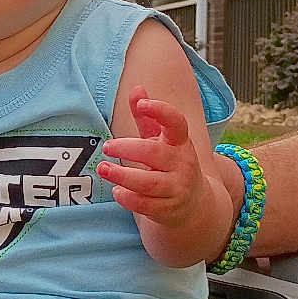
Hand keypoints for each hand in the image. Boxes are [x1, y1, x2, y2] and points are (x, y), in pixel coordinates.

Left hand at [97, 86, 206, 230]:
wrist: (194, 204)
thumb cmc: (170, 164)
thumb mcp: (161, 140)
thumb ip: (147, 117)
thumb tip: (137, 88)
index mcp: (180, 142)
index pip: (177, 123)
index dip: (161, 111)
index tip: (142, 105)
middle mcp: (182, 164)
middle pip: (154, 154)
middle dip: (128, 148)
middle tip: (106, 146)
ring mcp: (176, 188)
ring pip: (149, 183)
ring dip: (123, 176)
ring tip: (103, 169)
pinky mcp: (167, 209)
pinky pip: (145, 205)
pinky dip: (128, 199)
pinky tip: (116, 191)